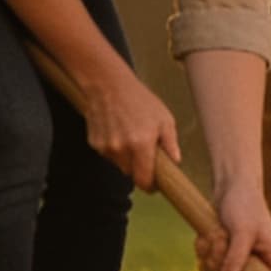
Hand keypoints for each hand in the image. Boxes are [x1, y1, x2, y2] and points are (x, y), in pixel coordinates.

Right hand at [76, 71, 180, 188]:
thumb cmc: (140, 99)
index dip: (150, 186)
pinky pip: (108, 155)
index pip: (143, 180)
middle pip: (131, 174)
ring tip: (130, 134)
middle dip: (139, 168)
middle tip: (145, 151)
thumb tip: (176, 162)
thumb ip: (171, 143)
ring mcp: (106, 147)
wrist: (108, 84)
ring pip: (119, 165)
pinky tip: (117, 130)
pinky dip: (114, 149)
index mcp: (141, 144)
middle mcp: (121, 149)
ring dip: (126, 158)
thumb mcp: (164, 119)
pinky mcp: (94, 143)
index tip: (155, 185)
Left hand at [199, 180, 270, 270]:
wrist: (229, 184)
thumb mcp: (242, 230)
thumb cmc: (244, 203)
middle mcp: (259, 259)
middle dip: (227, 270)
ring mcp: (241, 255)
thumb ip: (238, 256)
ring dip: (214, 255)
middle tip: (221, 250)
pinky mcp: (225, 249)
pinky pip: (211, 261)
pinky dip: (206, 249)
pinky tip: (208, 234)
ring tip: (217, 234)